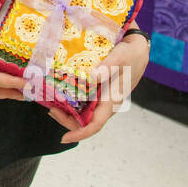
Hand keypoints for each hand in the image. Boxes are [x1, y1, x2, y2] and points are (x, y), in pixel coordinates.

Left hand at [46, 23, 149, 142]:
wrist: (137, 48)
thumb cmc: (131, 54)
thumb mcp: (120, 58)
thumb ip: (107, 67)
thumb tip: (91, 78)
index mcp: (112, 101)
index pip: (95, 125)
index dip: (79, 133)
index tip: (64, 138)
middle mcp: (105, 103)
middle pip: (84, 121)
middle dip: (65, 119)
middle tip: (49, 109)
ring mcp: (101, 98)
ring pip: (81, 112)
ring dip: (66, 111)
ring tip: (49, 102)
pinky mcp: (97, 90)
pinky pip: (82, 100)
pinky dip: (70, 100)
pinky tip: (58, 92)